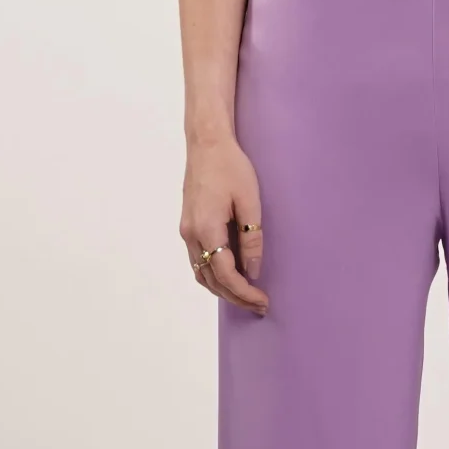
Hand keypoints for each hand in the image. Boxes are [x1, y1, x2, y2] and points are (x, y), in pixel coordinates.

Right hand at [181, 135, 268, 314]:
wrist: (206, 144)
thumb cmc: (230, 167)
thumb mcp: (250, 201)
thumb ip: (252, 238)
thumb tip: (253, 270)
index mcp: (206, 229)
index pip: (225, 274)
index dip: (244, 292)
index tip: (262, 300)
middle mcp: (191, 234)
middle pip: (211, 280)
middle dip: (235, 296)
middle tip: (259, 304)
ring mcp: (186, 231)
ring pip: (201, 273)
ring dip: (222, 289)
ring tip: (247, 295)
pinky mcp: (188, 226)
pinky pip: (197, 260)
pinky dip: (213, 275)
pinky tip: (229, 276)